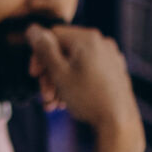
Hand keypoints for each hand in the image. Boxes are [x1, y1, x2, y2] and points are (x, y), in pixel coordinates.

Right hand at [26, 24, 144, 151]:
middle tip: (44, 94)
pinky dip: (76, 83)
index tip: (34, 74)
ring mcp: (110, 57)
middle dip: (50, 73)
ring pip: (75, 63)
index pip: (53, 35)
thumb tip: (32, 29)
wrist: (118, 122)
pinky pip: (88, 71)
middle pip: (64, 51)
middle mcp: (101, 43)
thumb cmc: (89, 98)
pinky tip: (68, 102)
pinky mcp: (114, 71)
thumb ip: (44, 49)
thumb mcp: (59, 73)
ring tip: (54, 103)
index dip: (39, 55)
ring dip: (60, 82)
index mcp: (87, 38)